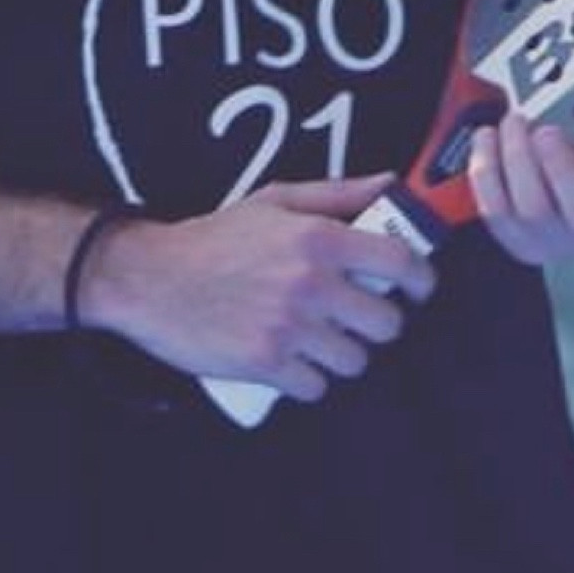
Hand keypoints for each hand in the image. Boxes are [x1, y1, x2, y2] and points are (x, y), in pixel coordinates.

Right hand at [94, 173, 437, 403]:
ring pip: (355, 360)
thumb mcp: (276, 200)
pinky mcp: (266, 364)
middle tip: (356, 314)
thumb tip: (392, 185)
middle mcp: (310, 283)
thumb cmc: (217, 237)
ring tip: (321, 337)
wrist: (151, 277)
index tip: (418, 287)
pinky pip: (317, 387)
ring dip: (343, 352)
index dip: (421, 279)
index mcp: (318, 238)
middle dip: (377, 321)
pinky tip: (294, 360)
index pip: (400, 262)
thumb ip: (339, 194)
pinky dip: (310, 378)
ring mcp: (289, 328)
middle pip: (386, 323)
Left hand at [468, 110, 573, 266]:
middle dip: (560, 168)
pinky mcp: (520, 240)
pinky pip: (496, 211)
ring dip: (518, 160)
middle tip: (546, 131)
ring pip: (535, 211)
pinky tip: (488, 139)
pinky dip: (486, 170)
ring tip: (514, 125)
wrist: (559, 176)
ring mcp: (560, 240)